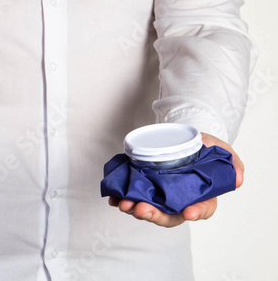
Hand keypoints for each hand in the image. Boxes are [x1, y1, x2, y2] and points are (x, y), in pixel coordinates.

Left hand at [108, 132, 243, 227]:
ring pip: (147, 210)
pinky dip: (120, 199)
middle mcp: (177, 201)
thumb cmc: (204, 148)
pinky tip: (114, 199)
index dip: (196, 212)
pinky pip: (131, 198)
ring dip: (134, 209)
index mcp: (200, 197)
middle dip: (154, 215)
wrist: (181, 136)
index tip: (188, 211)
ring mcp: (158, 196)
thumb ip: (231, 164)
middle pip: (168, 216)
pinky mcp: (143, 188)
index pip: (201, 209)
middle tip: (142, 209)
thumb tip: (238, 178)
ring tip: (125, 204)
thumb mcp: (220, 152)